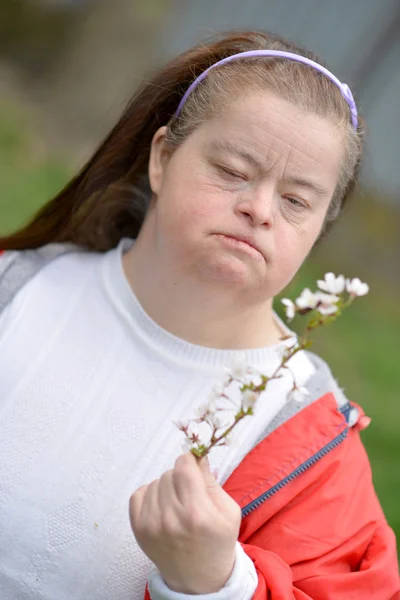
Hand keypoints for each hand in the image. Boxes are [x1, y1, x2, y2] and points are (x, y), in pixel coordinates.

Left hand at [129, 452, 241, 593]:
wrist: (198, 579)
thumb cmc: (217, 542)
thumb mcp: (228, 511)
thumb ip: (211, 480)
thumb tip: (196, 455)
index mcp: (197, 513)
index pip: (183, 466)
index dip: (190, 463)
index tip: (195, 470)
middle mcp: (171, 518)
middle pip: (169, 473)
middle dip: (181, 477)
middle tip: (190, 494)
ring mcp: (151, 524)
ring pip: (155, 482)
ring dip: (166, 487)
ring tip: (177, 504)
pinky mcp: (138, 529)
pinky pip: (139, 493)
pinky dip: (150, 495)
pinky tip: (162, 506)